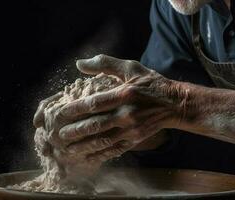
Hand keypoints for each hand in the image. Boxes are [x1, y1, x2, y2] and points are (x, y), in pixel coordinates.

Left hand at [57, 54, 182, 162]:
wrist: (175, 104)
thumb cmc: (151, 84)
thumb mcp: (131, 68)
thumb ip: (106, 64)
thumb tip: (80, 64)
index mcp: (124, 94)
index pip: (94, 103)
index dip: (74, 109)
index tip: (60, 114)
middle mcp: (127, 114)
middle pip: (95, 125)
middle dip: (75, 131)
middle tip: (59, 135)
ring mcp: (131, 129)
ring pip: (103, 140)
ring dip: (84, 146)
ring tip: (68, 149)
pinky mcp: (135, 139)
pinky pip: (115, 150)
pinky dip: (100, 155)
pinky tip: (88, 157)